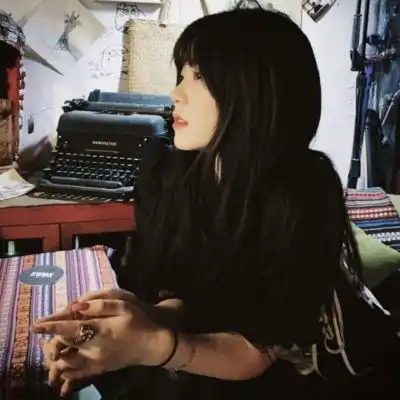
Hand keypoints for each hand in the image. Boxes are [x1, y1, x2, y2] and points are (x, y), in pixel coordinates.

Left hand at [32, 299, 172, 386]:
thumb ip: (101, 305)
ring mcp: (97, 361)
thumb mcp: (124, 306)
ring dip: (54, 358)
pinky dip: (66, 373)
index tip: (35, 325)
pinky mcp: (100, 369)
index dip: (52, 326)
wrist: (153, 345)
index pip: (70, 328)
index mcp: (100, 330)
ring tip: (48, 352)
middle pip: (65, 347)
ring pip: (67, 364)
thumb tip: (77, 305)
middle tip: (42, 336)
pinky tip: (60, 371)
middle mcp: (95, 348)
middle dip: (50, 342)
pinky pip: (78, 374)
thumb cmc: (139, 321)